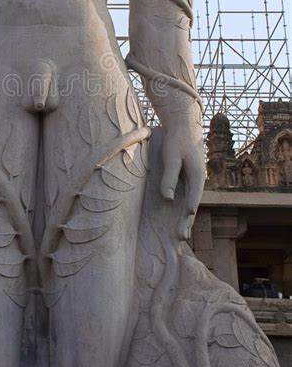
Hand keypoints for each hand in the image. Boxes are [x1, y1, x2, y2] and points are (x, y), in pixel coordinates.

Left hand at [160, 123, 204, 238]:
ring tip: (180, 235)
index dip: (188, 214)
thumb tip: (167, 199)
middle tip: (181, 238)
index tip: (183, 229)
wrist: (184, 127)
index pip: (193, 199)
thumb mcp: (172, 158)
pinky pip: (185, 197)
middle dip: (186, 222)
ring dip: (185, 218)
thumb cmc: (177, 141)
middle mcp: (198, 182)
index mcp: (198, 177)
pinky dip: (182, 209)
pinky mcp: (188, 179)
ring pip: (189, 203)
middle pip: (192, 205)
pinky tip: (178, 218)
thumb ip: (170, 177)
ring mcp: (194, 181)